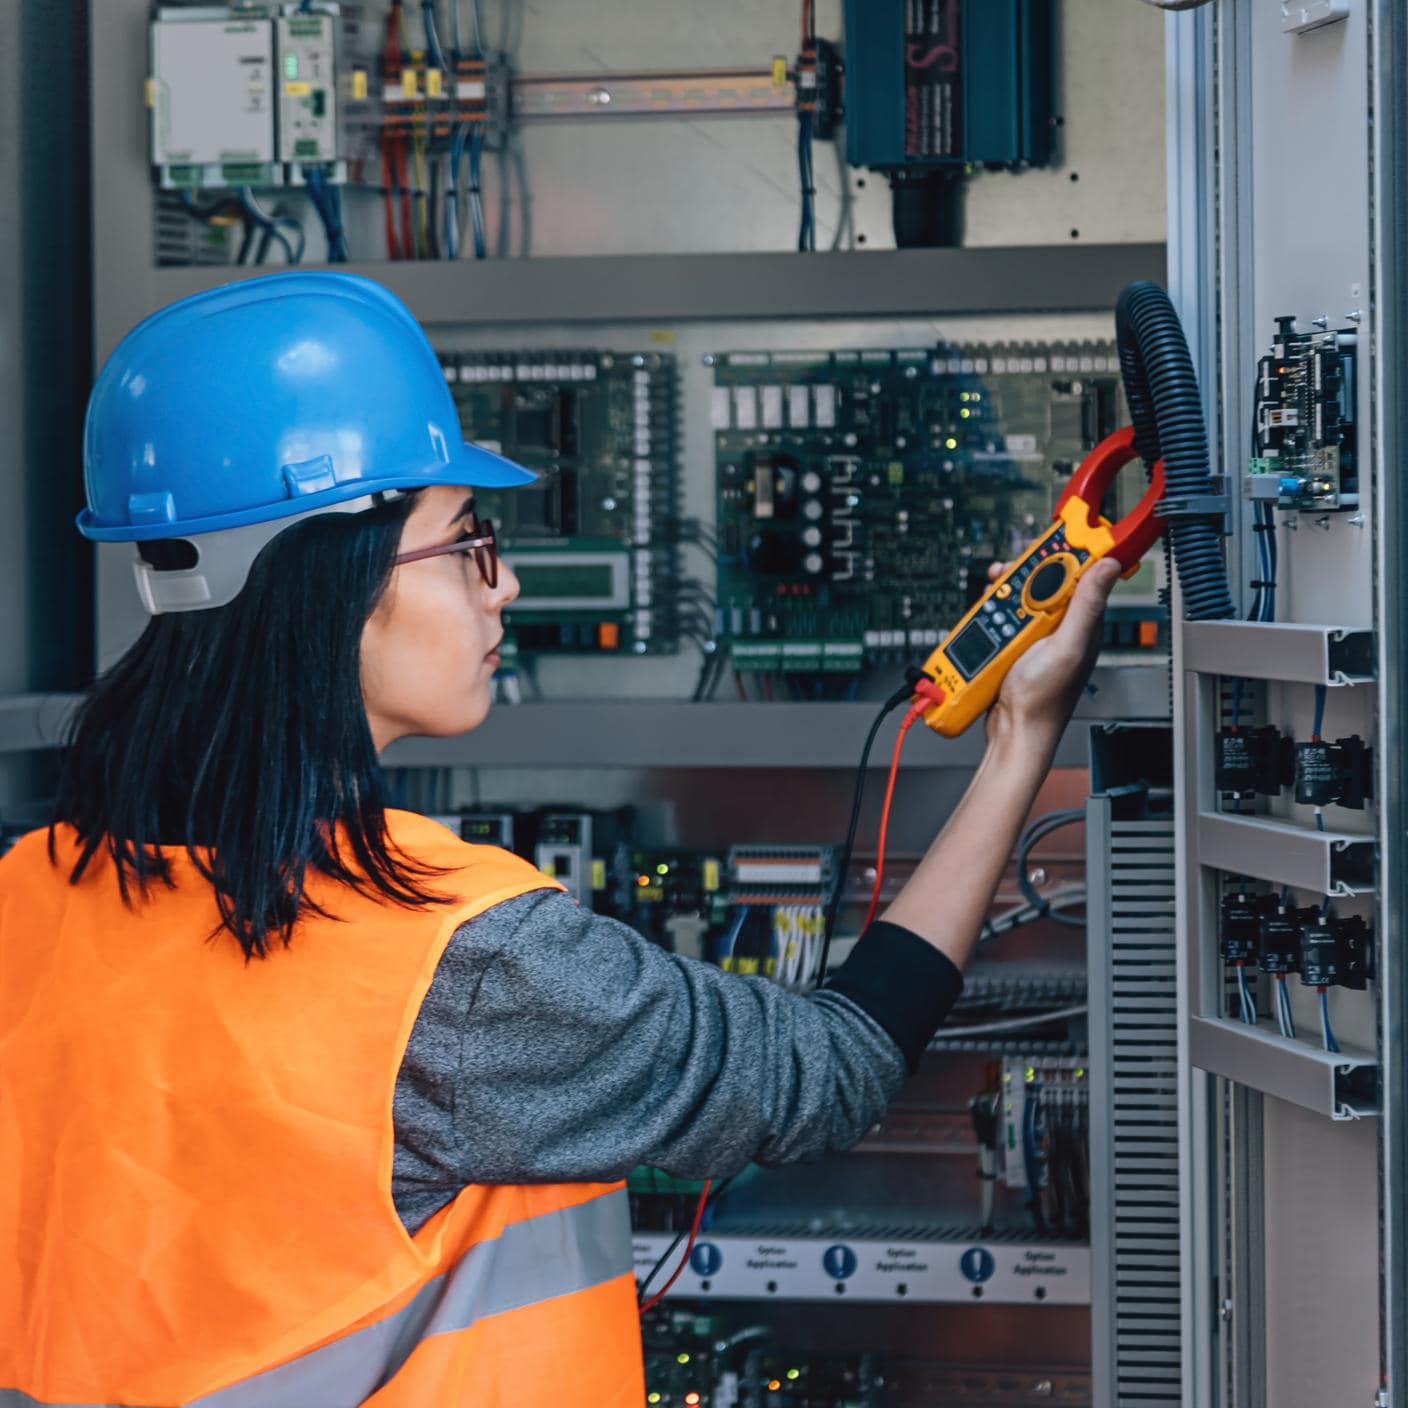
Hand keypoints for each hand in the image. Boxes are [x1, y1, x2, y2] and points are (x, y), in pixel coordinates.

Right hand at [982, 556, 1121, 745]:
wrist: (1011, 733)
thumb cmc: (1043, 701)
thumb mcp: (1067, 647)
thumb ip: (1086, 606)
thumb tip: (1109, 566)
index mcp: (1082, 623)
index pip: (1079, 574)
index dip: (1064, 553)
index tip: (1048, 542)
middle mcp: (1060, 626)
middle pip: (1041, 580)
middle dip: (1021, 574)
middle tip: (1006, 576)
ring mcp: (1034, 635)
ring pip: (1017, 597)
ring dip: (1000, 595)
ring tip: (990, 601)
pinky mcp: (1012, 645)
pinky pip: (999, 617)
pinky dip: (988, 614)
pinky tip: (982, 620)